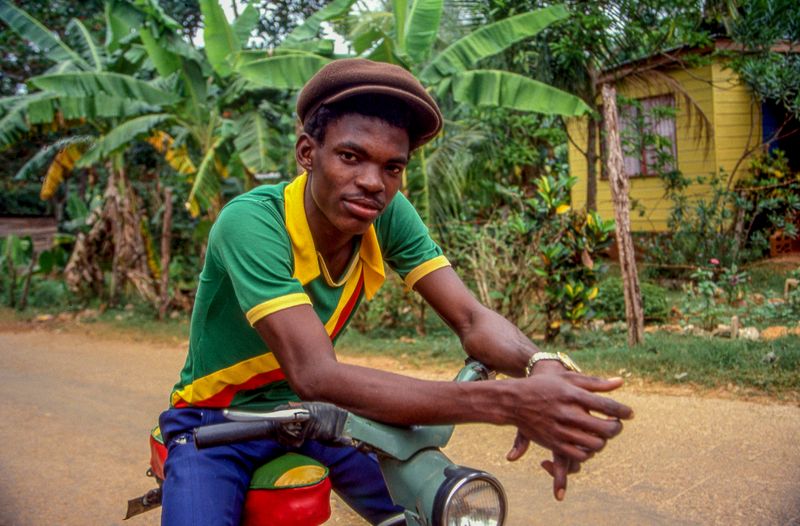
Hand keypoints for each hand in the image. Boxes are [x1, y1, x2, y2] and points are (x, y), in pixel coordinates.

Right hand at [505, 363, 632, 498]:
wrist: (514, 400)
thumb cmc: (544, 385)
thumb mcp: (568, 378)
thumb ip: (595, 382)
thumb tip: (621, 382)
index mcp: (573, 394)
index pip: (607, 405)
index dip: (623, 411)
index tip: (629, 413)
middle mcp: (568, 413)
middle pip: (605, 428)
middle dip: (617, 428)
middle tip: (617, 424)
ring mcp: (560, 429)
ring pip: (595, 444)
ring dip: (604, 440)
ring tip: (603, 434)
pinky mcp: (553, 442)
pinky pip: (579, 455)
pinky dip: (588, 452)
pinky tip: (588, 444)